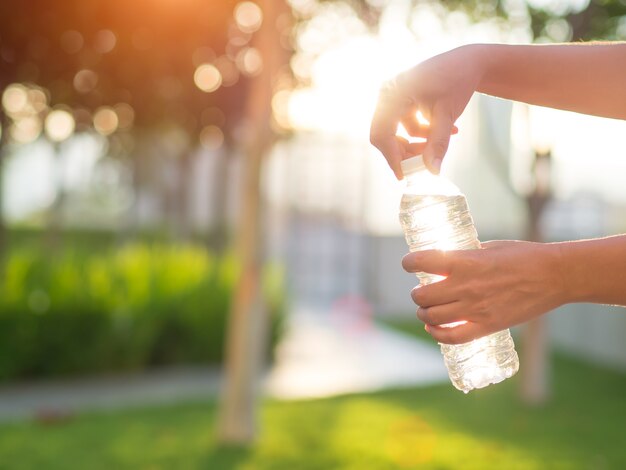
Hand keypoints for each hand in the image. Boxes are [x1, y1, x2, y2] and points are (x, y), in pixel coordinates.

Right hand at [370, 45, 481, 177]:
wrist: (468, 62)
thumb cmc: (458, 81)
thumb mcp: (447, 115)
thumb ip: (438, 144)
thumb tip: (432, 171)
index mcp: (393, 94)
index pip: (382, 133)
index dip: (391, 157)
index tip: (404, 175)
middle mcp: (387, 94)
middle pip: (385, 135)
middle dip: (404, 152)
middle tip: (424, 164)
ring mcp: (392, 96)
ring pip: (395, 132)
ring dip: (415, 143)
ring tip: (440, 142)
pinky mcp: (400, 100)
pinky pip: (403, 125)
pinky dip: (421, 133)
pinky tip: (444, 130)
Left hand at [401, 240, 566, 343]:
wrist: (554, 276)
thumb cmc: (523, 256)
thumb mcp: (489, 247)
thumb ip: (465, 256)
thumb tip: (446, 261)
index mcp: (465, 261)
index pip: (422, 262)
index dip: (409, 263)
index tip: (408, 264)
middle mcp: (465, 286)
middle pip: (423, 296)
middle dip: (417, 294)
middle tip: (421, 291)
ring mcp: (475, 309)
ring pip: (432, 317)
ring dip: (424, 313)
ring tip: (426, 310)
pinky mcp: (487, 326)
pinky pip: (452, 337)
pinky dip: (437, 334)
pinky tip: (433, 329)